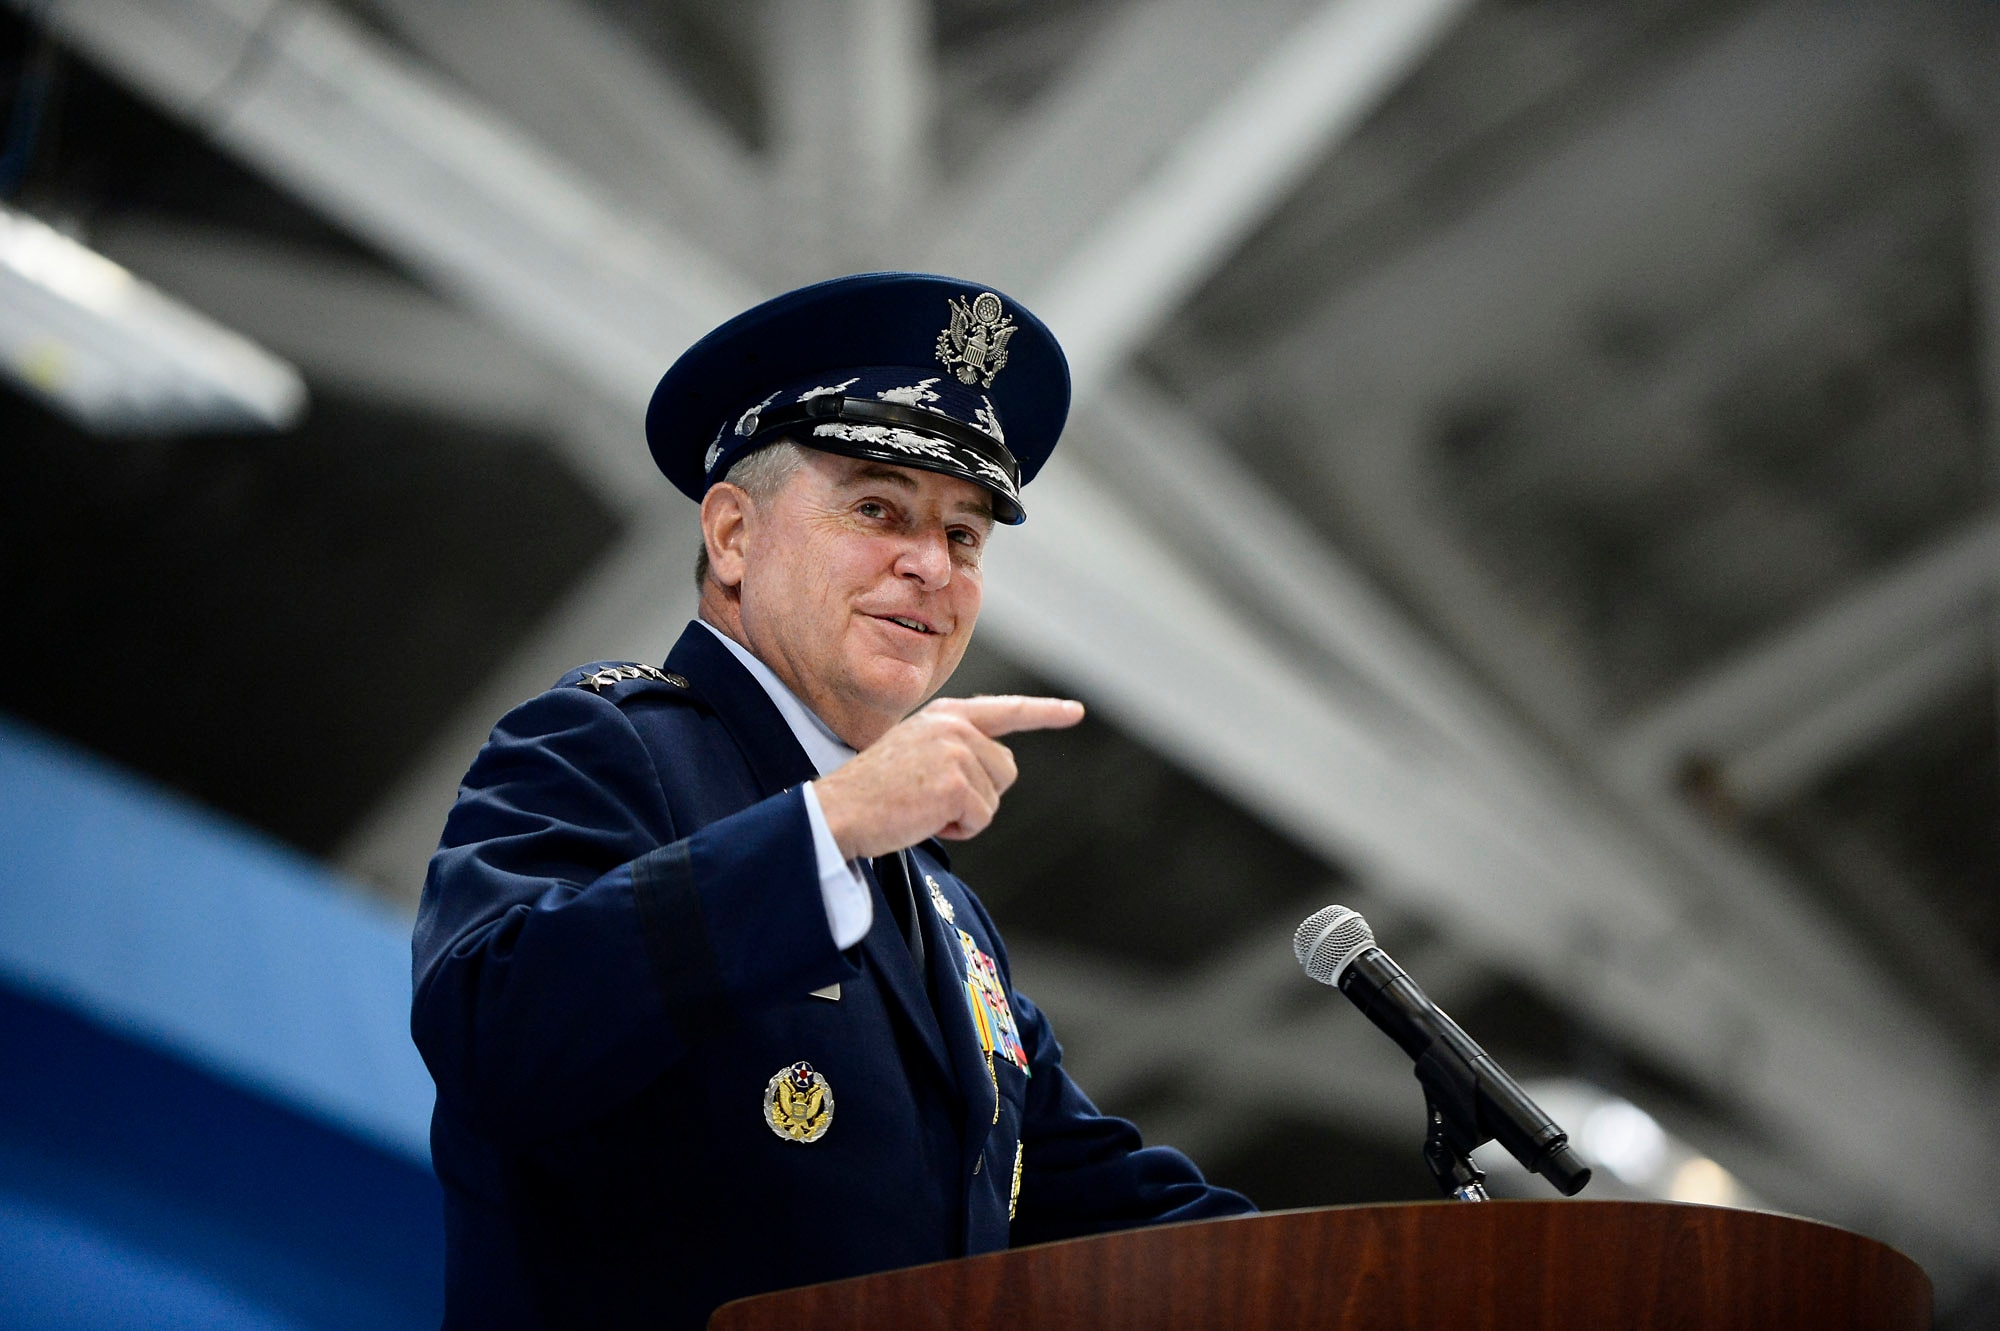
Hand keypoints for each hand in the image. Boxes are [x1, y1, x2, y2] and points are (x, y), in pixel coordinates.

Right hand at [813, 696, 1084, 859]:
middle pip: (1005, 770)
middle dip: (978, 794)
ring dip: (964, 814)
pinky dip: (957, 829)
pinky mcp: (957, 783)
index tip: (1074, 712)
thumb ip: (955, 750)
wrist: (839, 810)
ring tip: (921, 807)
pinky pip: (981, 818)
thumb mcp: (916, 752)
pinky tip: (922, 818)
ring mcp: (958, 752)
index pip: (1005, 711)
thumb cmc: (873, 792)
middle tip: (928, 798)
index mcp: (946, 715)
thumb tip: (995, 771)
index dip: (1044, 713)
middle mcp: (956, 726)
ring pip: (994, 797)